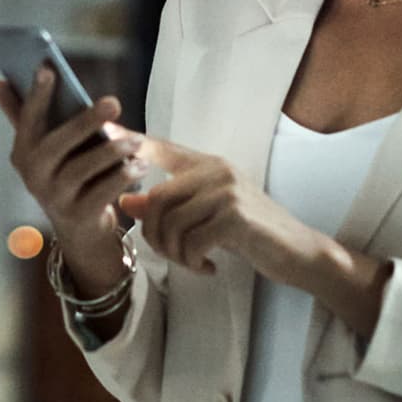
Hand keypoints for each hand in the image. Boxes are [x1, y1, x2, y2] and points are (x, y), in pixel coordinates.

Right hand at [0, 66, 147, 239]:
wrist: (79, 230)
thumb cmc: (64, 176)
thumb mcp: (45, 148)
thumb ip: (26, 116)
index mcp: (23, 152)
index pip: (27, 119)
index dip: (36, 95)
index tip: (47, 69)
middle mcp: (32, 175)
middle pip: (57, 144)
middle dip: (85, 121)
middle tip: (114, 102)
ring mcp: (53, 198)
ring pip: (81, 169)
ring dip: (112, 151)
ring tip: (137, 140)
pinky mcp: (77, 216)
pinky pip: (102, 192)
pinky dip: (122, 177)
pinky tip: (140, 164)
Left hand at [116, 137, 325, 283]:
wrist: (297, 252)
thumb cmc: (249, 233)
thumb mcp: (205, 217)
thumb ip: (168, 207)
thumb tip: (124, 202)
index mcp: (206, 164)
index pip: (161, 147)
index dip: (131, 142)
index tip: (104, 134)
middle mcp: (215, 169)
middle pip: (155, 199)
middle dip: (154, 236)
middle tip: (172, 256)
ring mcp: (226, 190)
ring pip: (170, 223)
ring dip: (174, 254)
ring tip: (192, 263)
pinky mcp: (235, 216)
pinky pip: (191, 242)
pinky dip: (193, 262)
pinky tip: (208, 268)